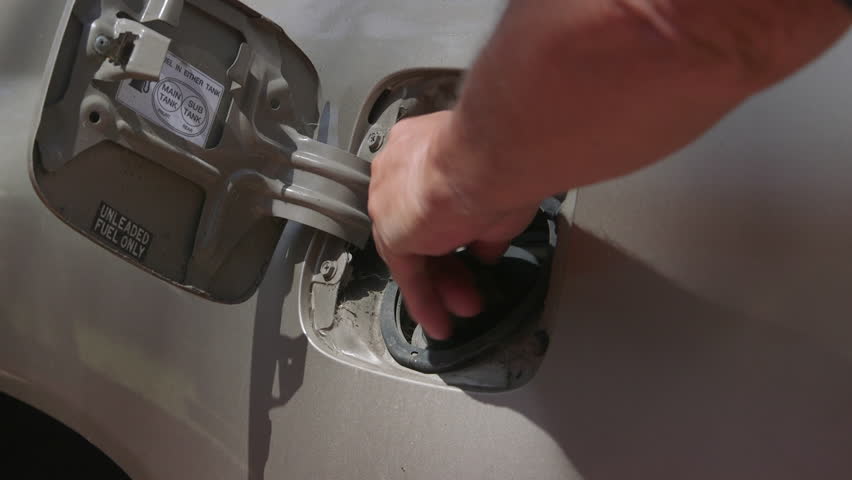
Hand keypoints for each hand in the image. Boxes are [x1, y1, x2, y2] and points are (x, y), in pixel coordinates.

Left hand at [368, 111, 538, 339]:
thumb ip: (484, 227)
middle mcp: (396, 168)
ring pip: (412, 249)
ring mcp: (387, 199)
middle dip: (447, 262)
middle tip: (470, 288)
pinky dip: (423, 297)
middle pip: (418, 226)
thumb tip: (484, 251)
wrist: (484, 160)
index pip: (427, 192)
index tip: (470, 246)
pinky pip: (407, 271)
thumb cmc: (500, 164)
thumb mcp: (497, 200)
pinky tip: (439, 321)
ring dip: (439, 283)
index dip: (451, 225)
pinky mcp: (390, 231)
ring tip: (461, 310)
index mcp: (420, 145)